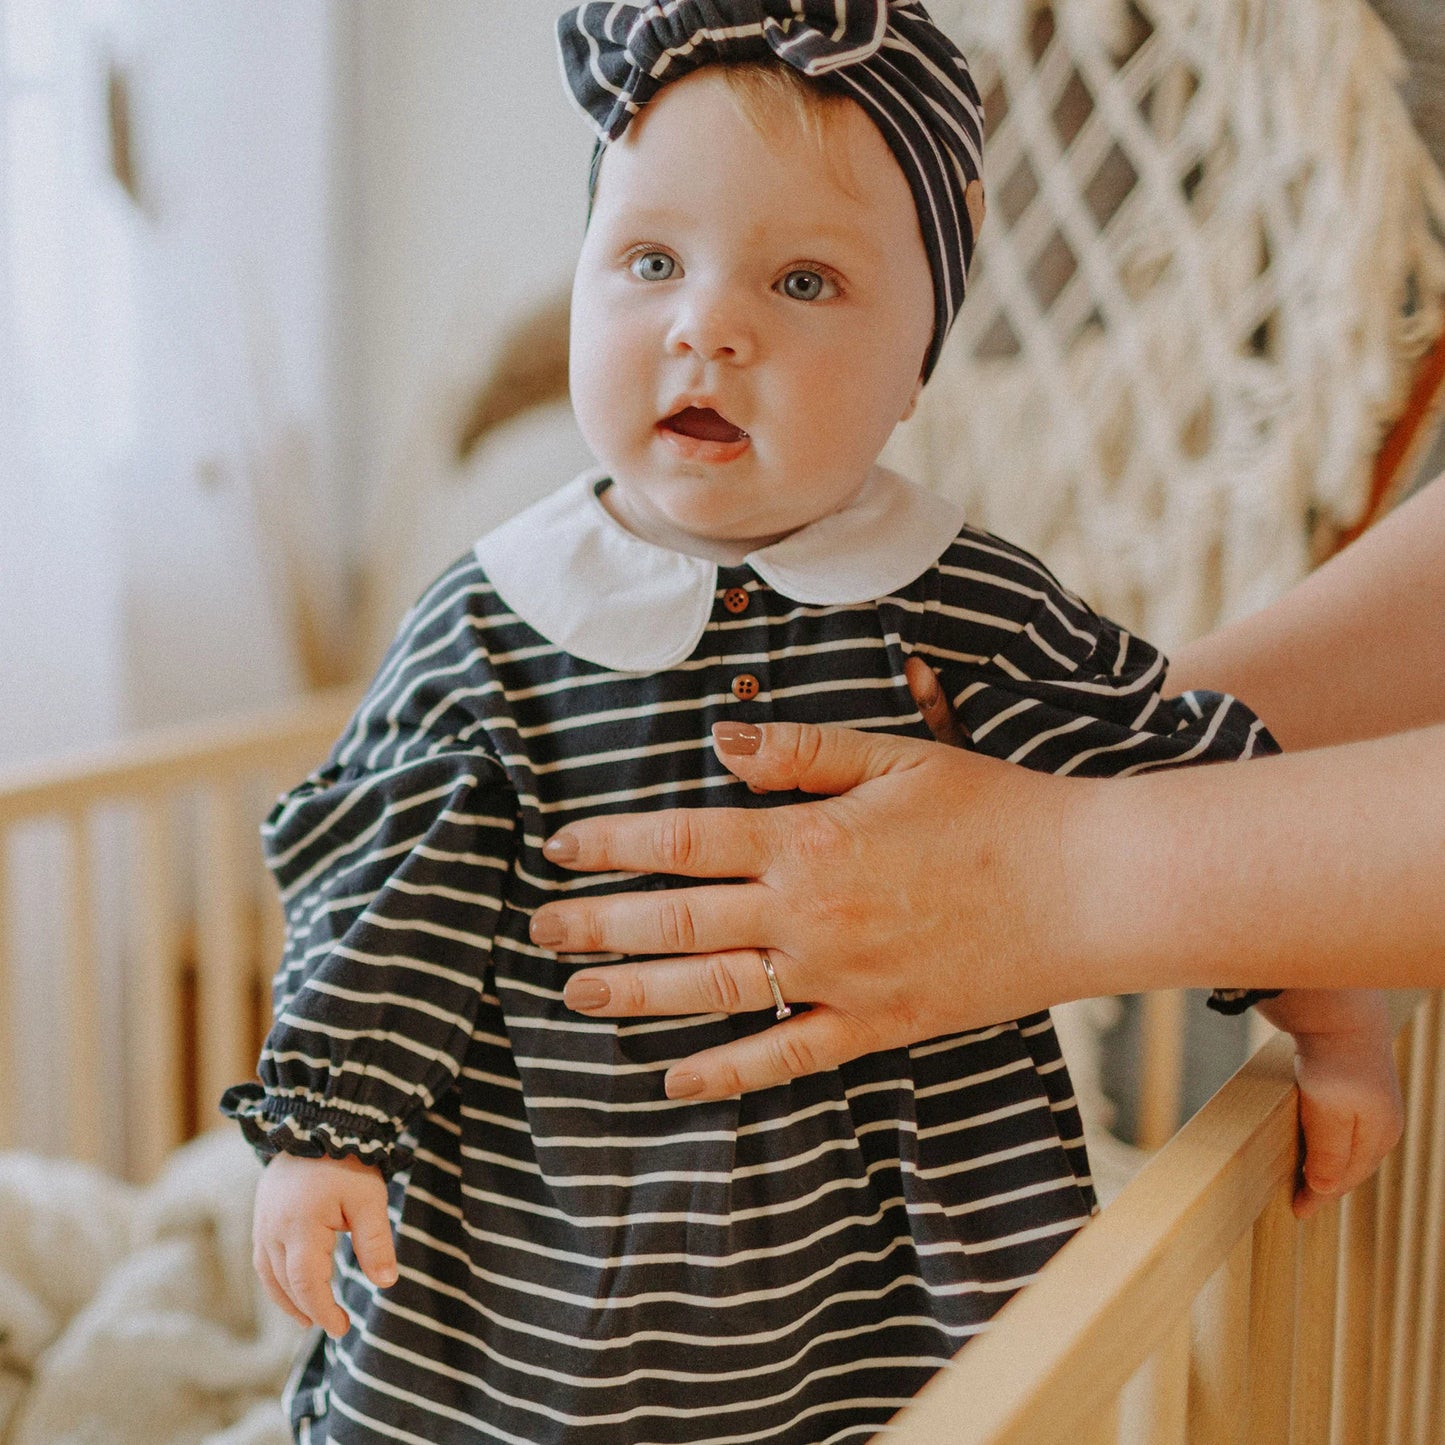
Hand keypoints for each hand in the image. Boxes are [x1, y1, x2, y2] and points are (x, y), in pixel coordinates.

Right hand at [252, 1152, 397, 1337]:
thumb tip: (386, 1283)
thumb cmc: (347, 1162)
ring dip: (287, 1300)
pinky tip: (291, 1287)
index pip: (306, 1283)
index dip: (323, 1310)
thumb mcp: (369, 1199)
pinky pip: (263, 1258)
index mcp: (300, 1227)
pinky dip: (276, 1279)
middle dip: (308, 1309)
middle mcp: (273, 1230)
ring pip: (269, 1274)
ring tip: (309, 1318)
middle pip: (286, 1283)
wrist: (317, 1122)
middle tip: (333, 1326)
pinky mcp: (262, 1215)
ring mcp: (263, 1222)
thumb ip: (375, 1242)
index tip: (342, 1328)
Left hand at [532, 702, 1089, 1099]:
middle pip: (678, 922)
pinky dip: (727, 1071)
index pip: (683, 840)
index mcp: (809, 840)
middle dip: (599, 924)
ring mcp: (839, 980)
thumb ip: (799, 748)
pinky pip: (786, 1057)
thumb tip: (717, 742)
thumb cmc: (993, 810)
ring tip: (577, 993)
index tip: (559, 849)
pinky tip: (674, 1079)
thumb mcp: (895, 754)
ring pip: (713, 992)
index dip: (612, 844)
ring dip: (637, 994)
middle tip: (541, 929)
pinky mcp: (875, 1027)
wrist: (1083, 887)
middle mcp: (809, 915)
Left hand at [1256, 991, 1404, 1218]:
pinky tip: (1313, 1139)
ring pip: (1349, 1147)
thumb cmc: (1334, 1065)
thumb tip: (1323, 1188)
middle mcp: (1383, 1123)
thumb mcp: (1330, 1116)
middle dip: (1327, 1184)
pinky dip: (1328, 1140)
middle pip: (1351, 1166)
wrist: (1340, 1012)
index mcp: (1380, 1136)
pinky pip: (1343, 1125)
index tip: (1296, 1210)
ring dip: (1328, 1164)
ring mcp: (1373, 1103)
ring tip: (1305, 1177)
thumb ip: (1329, 1154)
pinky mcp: (1358, 1085)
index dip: (1320, 1196)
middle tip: (1299, 1199)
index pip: (1347, 1178)